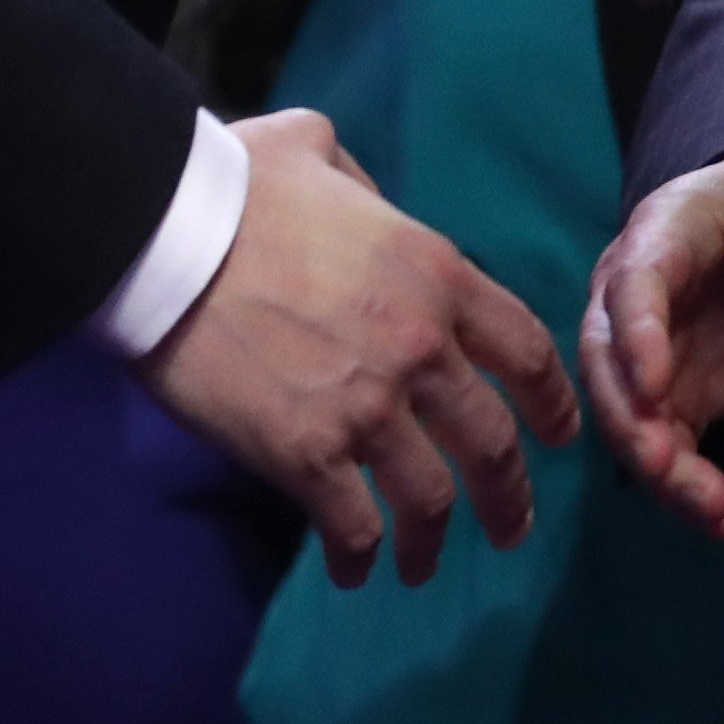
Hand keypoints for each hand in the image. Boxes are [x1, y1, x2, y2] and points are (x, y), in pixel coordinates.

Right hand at [138, 109, 577, 586]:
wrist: (166, 237)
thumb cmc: (236, 185)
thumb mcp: (323, 152)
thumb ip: (362, 186)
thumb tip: (363, 203)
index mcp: (441, 275)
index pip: (527, 351)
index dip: (550, 402)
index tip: (557, 437)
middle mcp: (422, 347)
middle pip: (492, 440)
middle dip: (509, 494)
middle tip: (512, 528)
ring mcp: (367, 407)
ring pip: (429, 496)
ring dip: (434, 542)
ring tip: (424, 567)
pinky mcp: (303, 453)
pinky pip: (352, 522)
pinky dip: (359, 557)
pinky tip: (354, 571)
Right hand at [582, 141, 723, 534]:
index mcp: (668, 229)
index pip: (636, 283)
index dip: (638, 336)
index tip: (657, 391)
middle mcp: (635, 293)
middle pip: (610, 361)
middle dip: (632, 419)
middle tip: (664, 466)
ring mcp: (649, 348)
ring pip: (630, 414)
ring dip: (660, 466)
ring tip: (712, 511)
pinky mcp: (676, 390)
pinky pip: (666, 440)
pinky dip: (686, 481)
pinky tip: (722, 519)